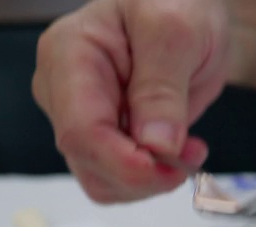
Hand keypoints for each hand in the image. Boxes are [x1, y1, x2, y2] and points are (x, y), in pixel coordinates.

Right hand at [32, 0, 229, 202]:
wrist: (184, 2)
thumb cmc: (174, 0)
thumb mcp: (175, 32)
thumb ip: (162, 88)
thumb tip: (156, 145)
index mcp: (69, 56)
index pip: (81, 131)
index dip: (124, 162)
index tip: (170, 165)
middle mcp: (64, 91)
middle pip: (88, 162)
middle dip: (143, 175)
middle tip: (192, 153)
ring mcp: (82, 115)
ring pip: (102, 178)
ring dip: (151, 179)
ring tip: (190, 149)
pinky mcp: (106, 133)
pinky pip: (121, 175)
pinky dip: (154, 175)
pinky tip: (181, 150)